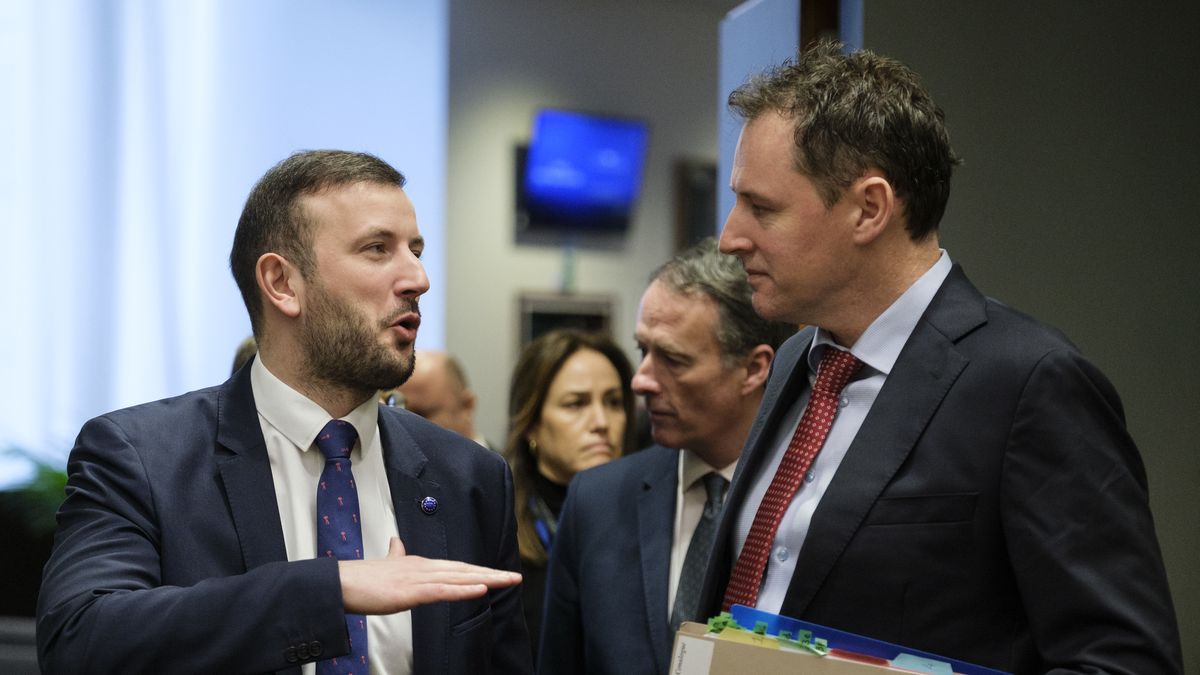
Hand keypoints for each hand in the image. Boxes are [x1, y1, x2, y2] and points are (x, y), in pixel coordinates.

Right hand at [338, 537, 521, 613]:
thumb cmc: (363, 578)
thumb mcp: (385, 565)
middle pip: (464, 570)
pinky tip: (480, 590)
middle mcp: (424, 567)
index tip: (499, 574)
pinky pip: (443, 591)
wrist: (341, 583)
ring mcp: (418, 578)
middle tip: (516, 577)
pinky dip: (463, 590)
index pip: (457, 567)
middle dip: (491, 574)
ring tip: (507, 581)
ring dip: (485, 579)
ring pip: (459, 578)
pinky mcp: (411, 591)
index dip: (479, 570)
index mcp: (420, 564)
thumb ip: (396, 554)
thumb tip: (396, 542)